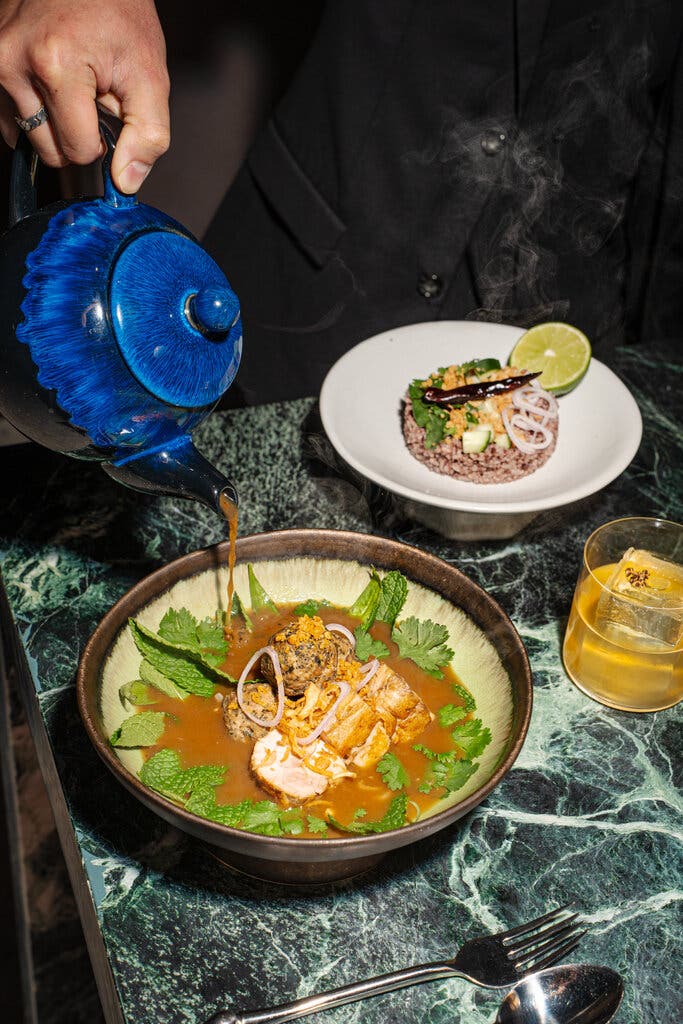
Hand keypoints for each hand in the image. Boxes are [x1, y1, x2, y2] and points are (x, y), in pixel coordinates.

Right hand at [0, 0, 169, 192]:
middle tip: (91, 91)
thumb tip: (126, 182)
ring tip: (73, 82)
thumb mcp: (150, 75)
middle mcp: (14, 61)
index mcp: (55, 64)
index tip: (108, 111)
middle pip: (49, 149)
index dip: (101, 142)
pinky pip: (10, 115)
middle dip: (75, 131)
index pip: (78, 151)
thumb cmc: (119, 12)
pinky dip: (35, 109)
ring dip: (54, 120)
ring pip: (27, 135)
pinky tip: (51, 82)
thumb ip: (147, 135)